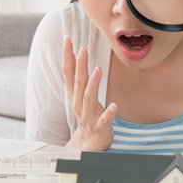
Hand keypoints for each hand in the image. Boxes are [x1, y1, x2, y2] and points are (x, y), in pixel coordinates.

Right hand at [62, 36, 117, 150]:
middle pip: (78, 82)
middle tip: (82, 50)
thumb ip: (79, 76)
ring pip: (88, 99)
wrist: (89, 142)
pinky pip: (104, 120)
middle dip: (80, 66)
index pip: (68, 72)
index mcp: (73, 94)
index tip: (68, 39)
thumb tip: (79, 53)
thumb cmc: (87, 114)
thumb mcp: (80, 94)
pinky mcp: (99, 126)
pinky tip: (114, 106)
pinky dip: (108, 113)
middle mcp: (78, 103)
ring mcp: (88, 115)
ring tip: (98, 70)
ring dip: (93, 84)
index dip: (67, 56)